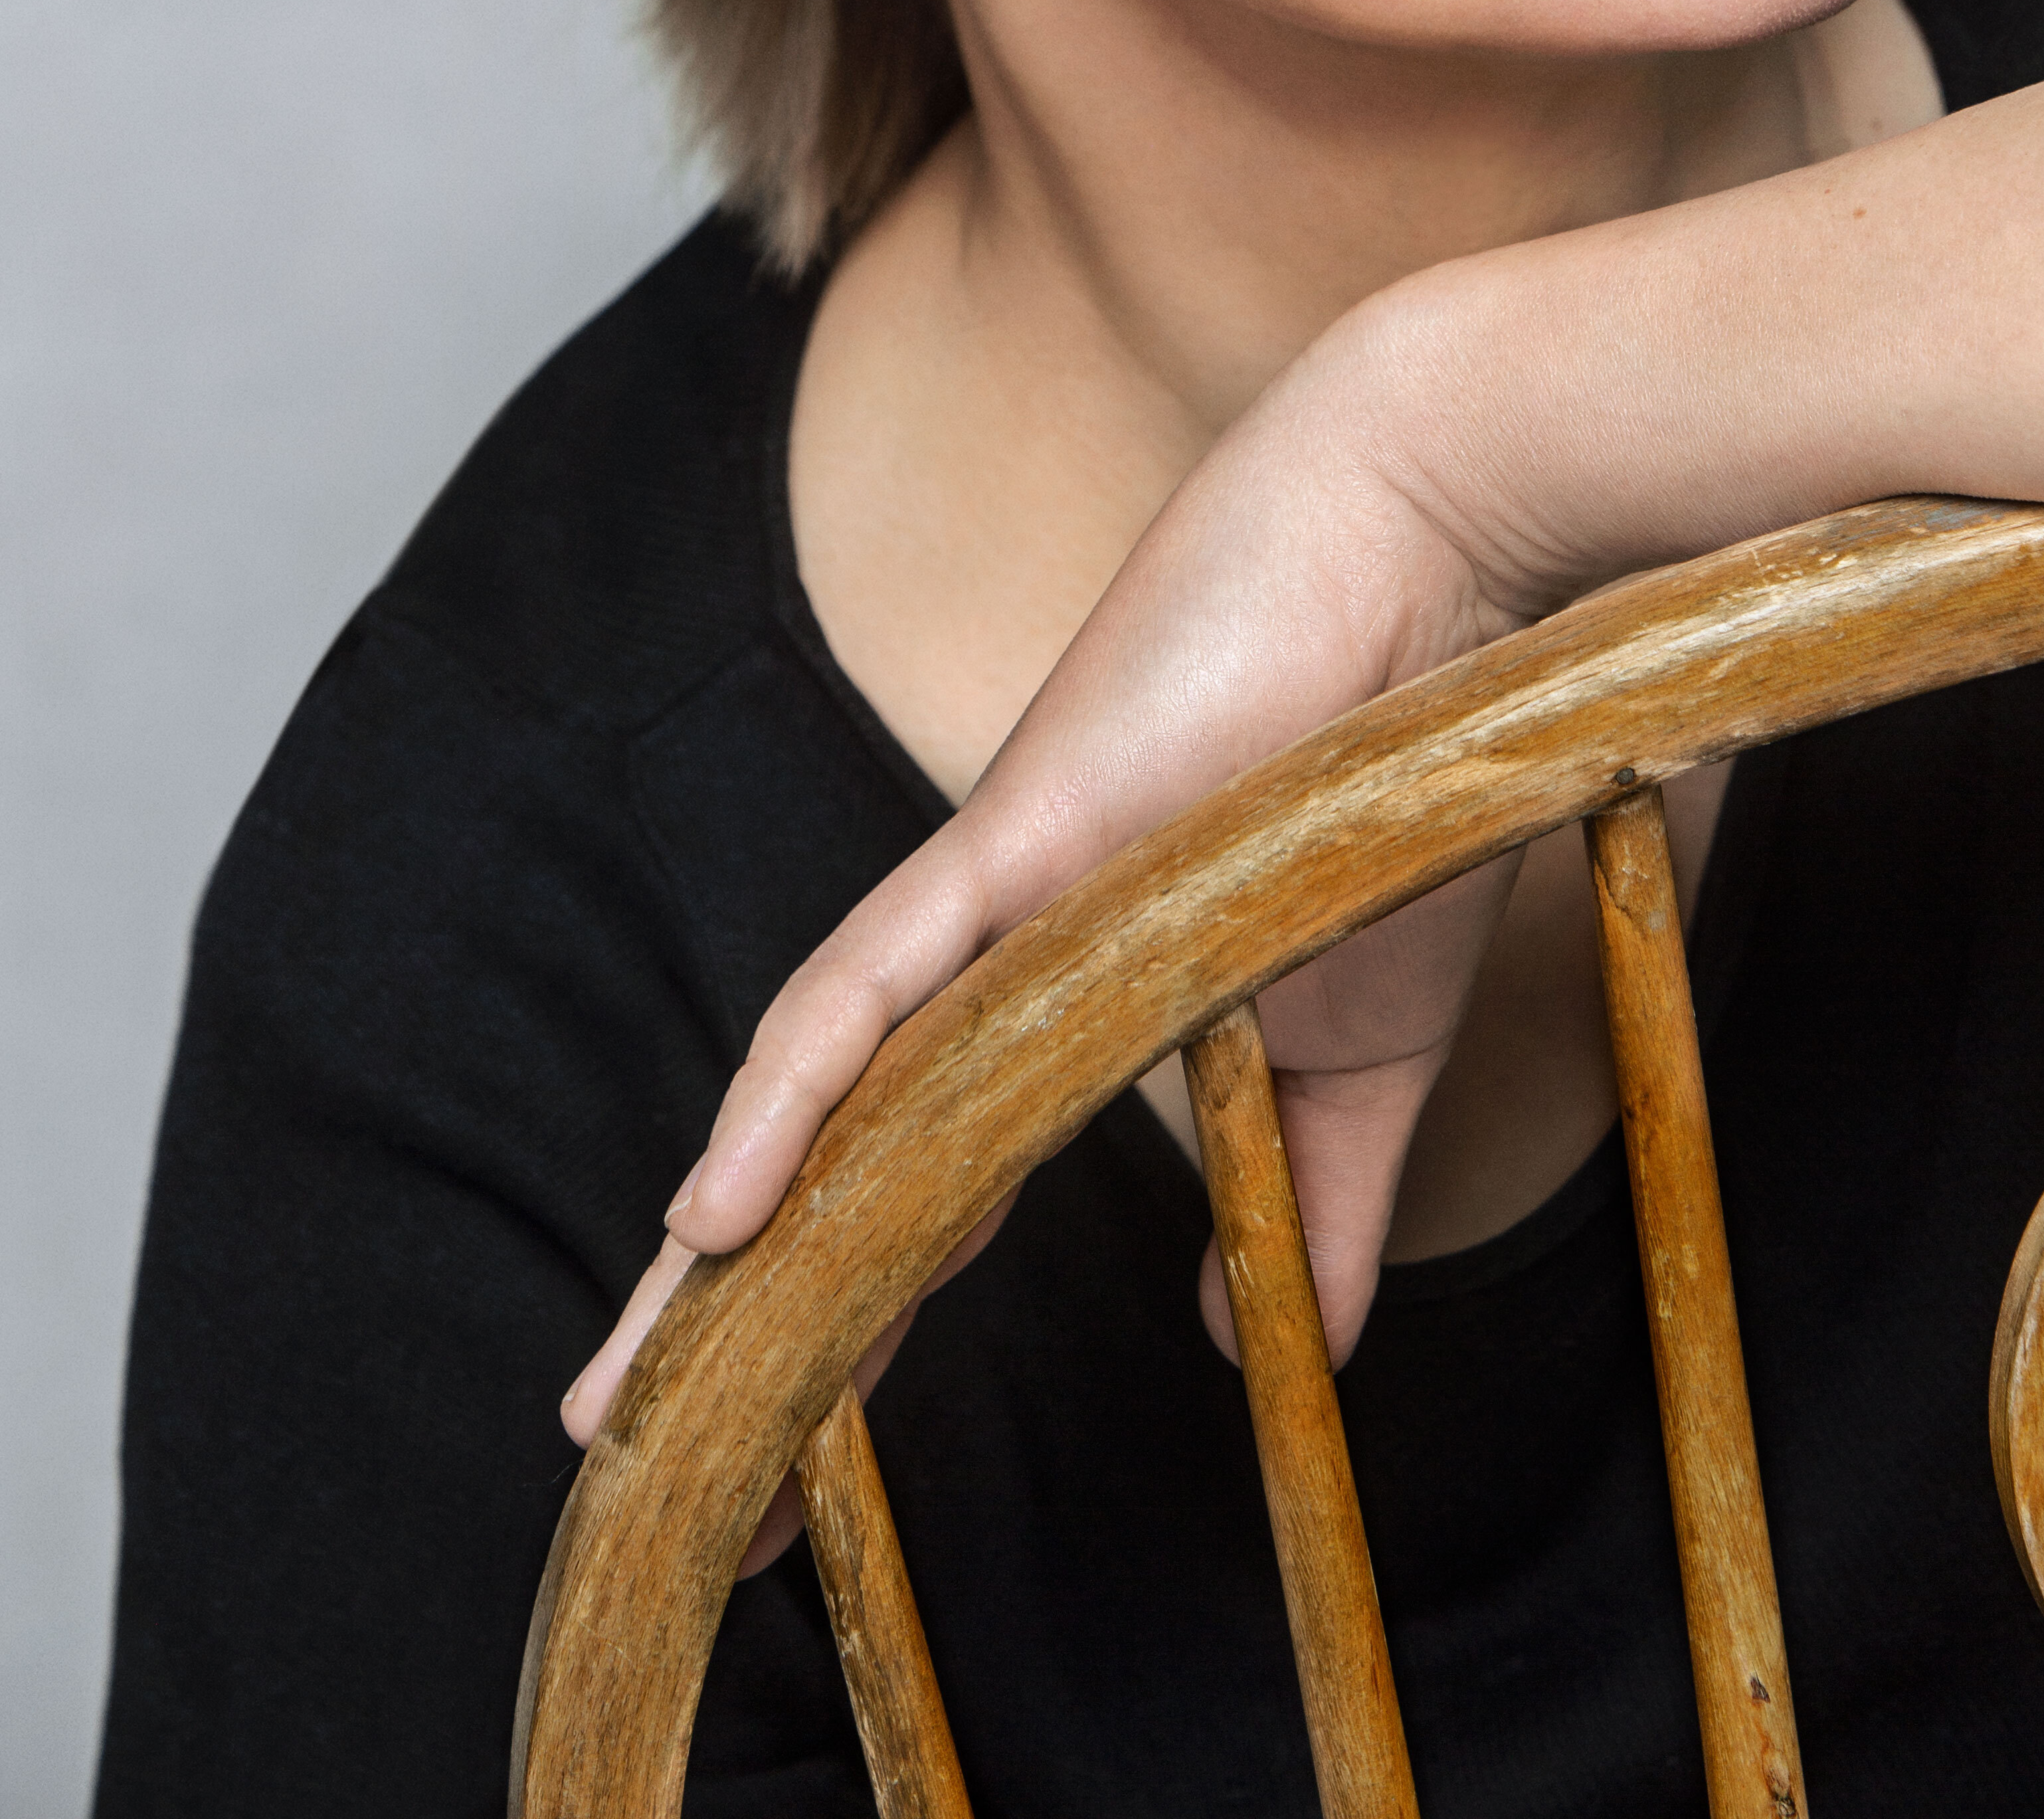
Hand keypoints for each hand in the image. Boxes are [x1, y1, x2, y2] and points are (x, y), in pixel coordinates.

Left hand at [563, 287, 1529, 1468]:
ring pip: (818, 1099)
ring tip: (618, 1408)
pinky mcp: (1016, 842)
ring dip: (714, 1259)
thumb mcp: (1369, 1048)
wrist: (1424, 557)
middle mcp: (991, 967)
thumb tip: (1278, 1355)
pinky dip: (787, 1094)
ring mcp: (992, 903)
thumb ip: (1314, 1201)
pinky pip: (870, 982)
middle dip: (729, 1333)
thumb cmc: (1391, 774)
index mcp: (1059, 1012)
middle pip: (832, 1172)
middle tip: (628, 1481)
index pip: (921, 1197)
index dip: (843, 1332)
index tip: (772, 1487)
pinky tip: (711, 1215)